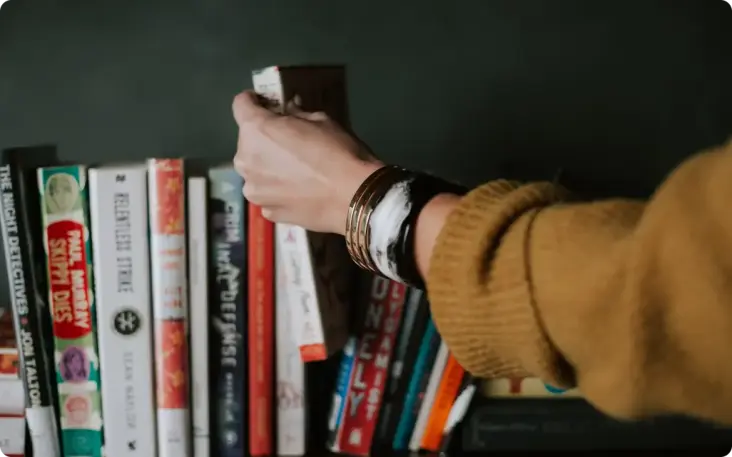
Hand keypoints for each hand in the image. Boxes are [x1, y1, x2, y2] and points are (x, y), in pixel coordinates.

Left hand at [232, 90, 381, 234]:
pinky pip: (267, 194)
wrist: (354, 198)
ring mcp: (254, 190)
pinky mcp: (267, 212)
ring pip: (254, 171)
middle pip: (247, 141)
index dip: (253, 101)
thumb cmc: (338, 152)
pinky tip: (299, 192)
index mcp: (256, 130)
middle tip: (289, 142)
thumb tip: (289, 110)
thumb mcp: (321, 120)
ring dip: (267, 166)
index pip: (240, 105)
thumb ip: (296, 114)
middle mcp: (245, 160)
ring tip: (295, 171)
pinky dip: (277, 190)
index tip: (265, 104)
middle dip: (264, 138)